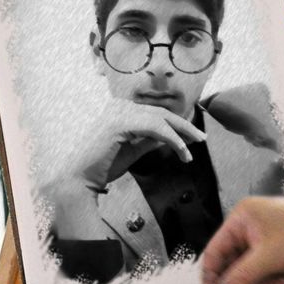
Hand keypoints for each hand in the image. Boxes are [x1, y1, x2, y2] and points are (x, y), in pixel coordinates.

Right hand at [74, 99, 206, 188]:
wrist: (81, 178)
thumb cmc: (104, 166)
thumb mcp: (133, 150)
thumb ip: (150, 141)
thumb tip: (170, 138)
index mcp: (120, 109)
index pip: (155, 113)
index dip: (177, 124)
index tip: (193, 136)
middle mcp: (119, 105)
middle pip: (161, 113)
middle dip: (184, 126)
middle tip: (201, 138)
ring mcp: (119, 112)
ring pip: (161, 119)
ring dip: (181, 134)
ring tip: (193, 148)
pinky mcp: (120, 123)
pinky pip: (155, 128)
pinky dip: (172, 139)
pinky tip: (182, 151)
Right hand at [201, 196, 283, 283]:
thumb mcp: (270, 256)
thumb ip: (242, 277)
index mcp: (241, 220)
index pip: (213, 254)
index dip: (211, 281)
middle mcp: (248, 232)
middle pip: (230, 271)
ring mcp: (262, 247)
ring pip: (247, 280)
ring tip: (282, 283)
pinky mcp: (275, 260)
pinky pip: (263, 282)